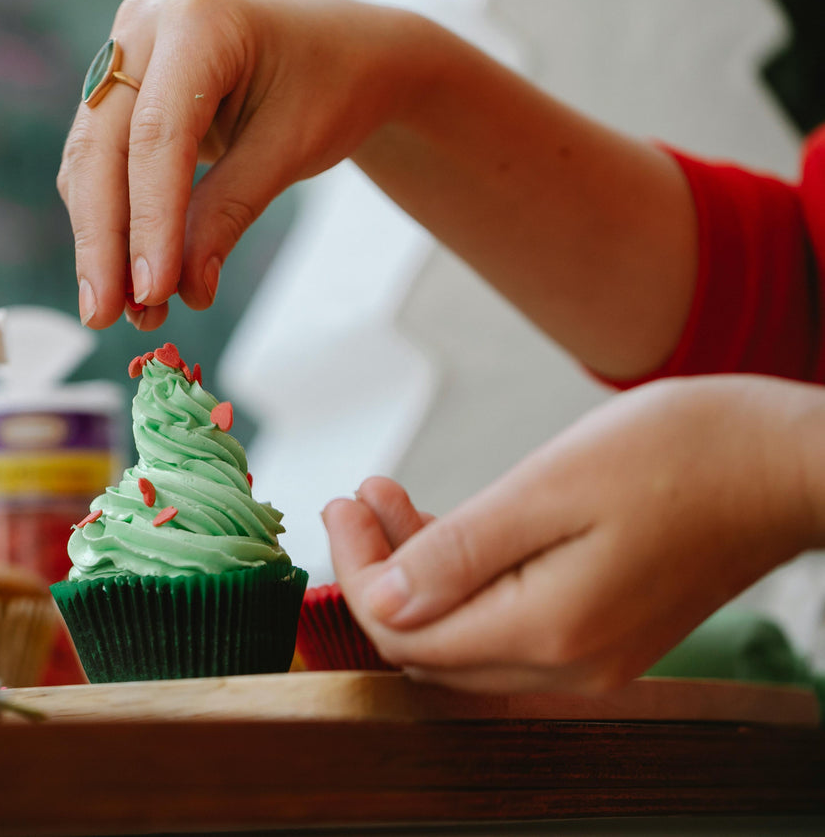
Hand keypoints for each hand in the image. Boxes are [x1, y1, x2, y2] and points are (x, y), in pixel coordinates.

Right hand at [56, 0, 433, 329]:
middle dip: (104, 240)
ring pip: (88, 162)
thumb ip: (230, 213)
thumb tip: (184, 289)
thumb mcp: (290, 149)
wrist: (338, 54)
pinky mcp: (115, 92)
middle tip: (106, 316)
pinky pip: (98, 165)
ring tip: (123, 311)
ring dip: (101, 241)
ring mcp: (122, 56)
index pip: (158, 135)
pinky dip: (110, 223)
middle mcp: (144, 28)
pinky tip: (124, 278)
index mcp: (199, 21)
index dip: (149, 220)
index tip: (151, 289)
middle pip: (103, 148)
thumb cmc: (328, 86)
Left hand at [321, 375, 824, 693]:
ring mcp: (589, 655)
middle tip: (357, 497)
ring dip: (416, 571)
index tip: (341, 503)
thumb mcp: (550, 488)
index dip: (357, 573)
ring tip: (386, 495)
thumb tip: (384, 600)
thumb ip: (460, 552)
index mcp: (548, 631)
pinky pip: (505, 623)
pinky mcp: (603, 632)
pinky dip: (463, 578)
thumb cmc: (682, 456)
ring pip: (464, 635)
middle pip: (428, 645)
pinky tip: (444, 521)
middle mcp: (566, 664)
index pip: (407, 634)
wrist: (788, 464)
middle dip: (378, 571)